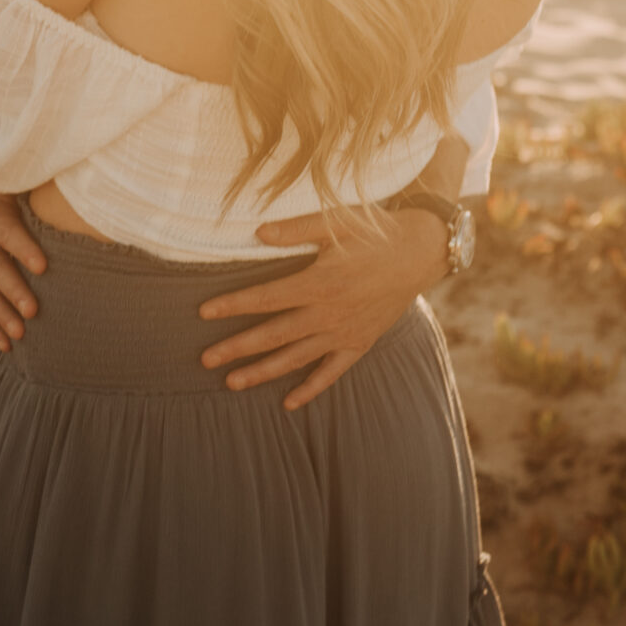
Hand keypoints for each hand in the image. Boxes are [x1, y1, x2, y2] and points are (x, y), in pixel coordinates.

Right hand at [0, 186, 47, 349]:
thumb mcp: (11, 185)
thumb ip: (36, 193)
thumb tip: (75, 191)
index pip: (11, 236)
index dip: (25, 250)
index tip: (42, 266)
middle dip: (14, 293)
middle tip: (33, 312)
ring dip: (2, 316)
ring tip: (20, 336)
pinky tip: (5, 345)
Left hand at [197, 207, 447, 409]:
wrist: (422, 252)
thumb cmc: (376, 232)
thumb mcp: (336, 222)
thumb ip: (295, 229)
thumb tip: (257, 232)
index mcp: (319, 282)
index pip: (265, 298)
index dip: (232, 305)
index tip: (203, 313)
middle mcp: (329, 313)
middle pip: (273, 335)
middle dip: (237, 348)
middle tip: (205, 360)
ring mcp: (344, 332)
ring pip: (296, 358)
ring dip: (263, 372)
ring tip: (232, 383)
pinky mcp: (360, 343)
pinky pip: (332, 373)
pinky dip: (311, 389)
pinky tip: (289, 403)